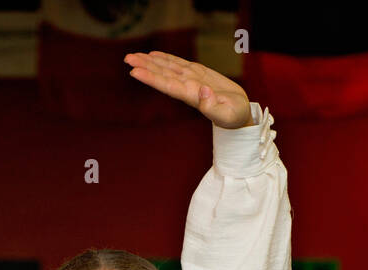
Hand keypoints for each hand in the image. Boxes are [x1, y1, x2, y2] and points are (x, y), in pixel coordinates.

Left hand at [123, 51, 252, 128]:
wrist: (239, 114)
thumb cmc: (234, 116)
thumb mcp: (228, 114)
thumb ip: (213, 106)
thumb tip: (202, 91)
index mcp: (192, 96)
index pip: (167, 86)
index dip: (151, 78)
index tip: (135, 72)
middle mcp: (187, 87)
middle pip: (162, 75)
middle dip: (145, 66)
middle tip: (127, 58)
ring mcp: (191, 80)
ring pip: (167, 68)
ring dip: (150, 61)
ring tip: (133, 55)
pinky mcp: (198, 74)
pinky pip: (178, 64)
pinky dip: (166, 58)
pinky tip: (154, 54)